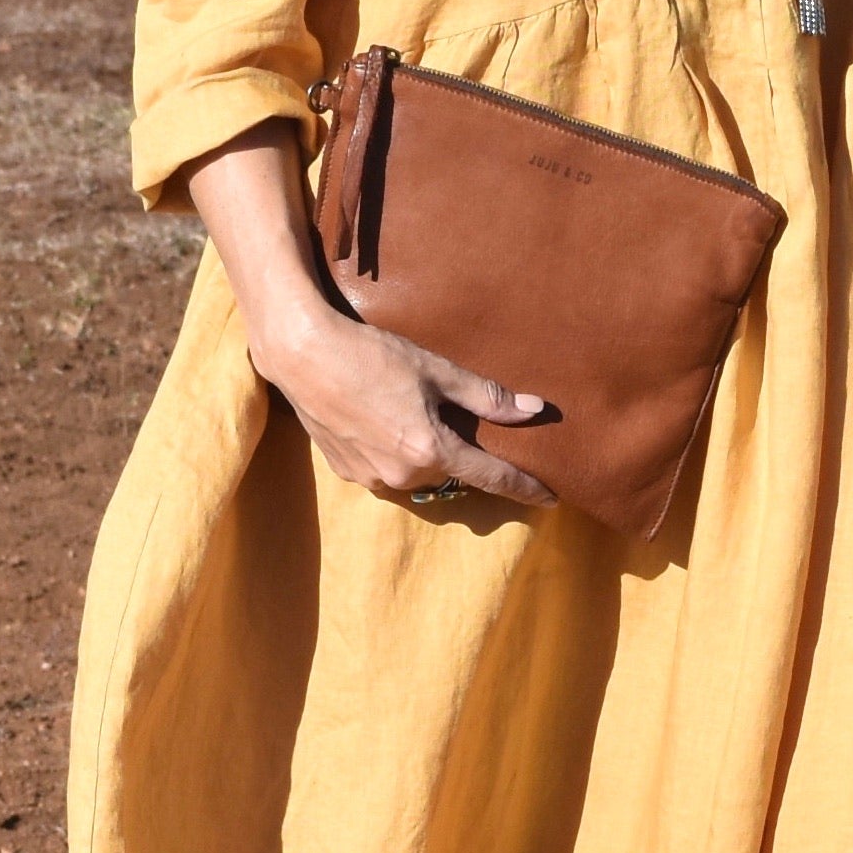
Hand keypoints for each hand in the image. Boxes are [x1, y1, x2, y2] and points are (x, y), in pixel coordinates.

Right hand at [256, 301, 553, 505]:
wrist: (303, 354)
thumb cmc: (371, 355)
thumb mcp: (436, 370)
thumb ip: (486, 397)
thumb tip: (533, 410)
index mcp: (431, 451)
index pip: (492, 477)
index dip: (524, 487)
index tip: (549, 498)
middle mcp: (402, 476)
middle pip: (451, 474)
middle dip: (460, 455)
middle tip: (455, 423)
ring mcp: (372, 479)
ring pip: (417, 476)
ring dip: (425, 456)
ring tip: (411, 418)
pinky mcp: (347, 473)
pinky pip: (386, 472)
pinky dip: (394, 454)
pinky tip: (382, 422)